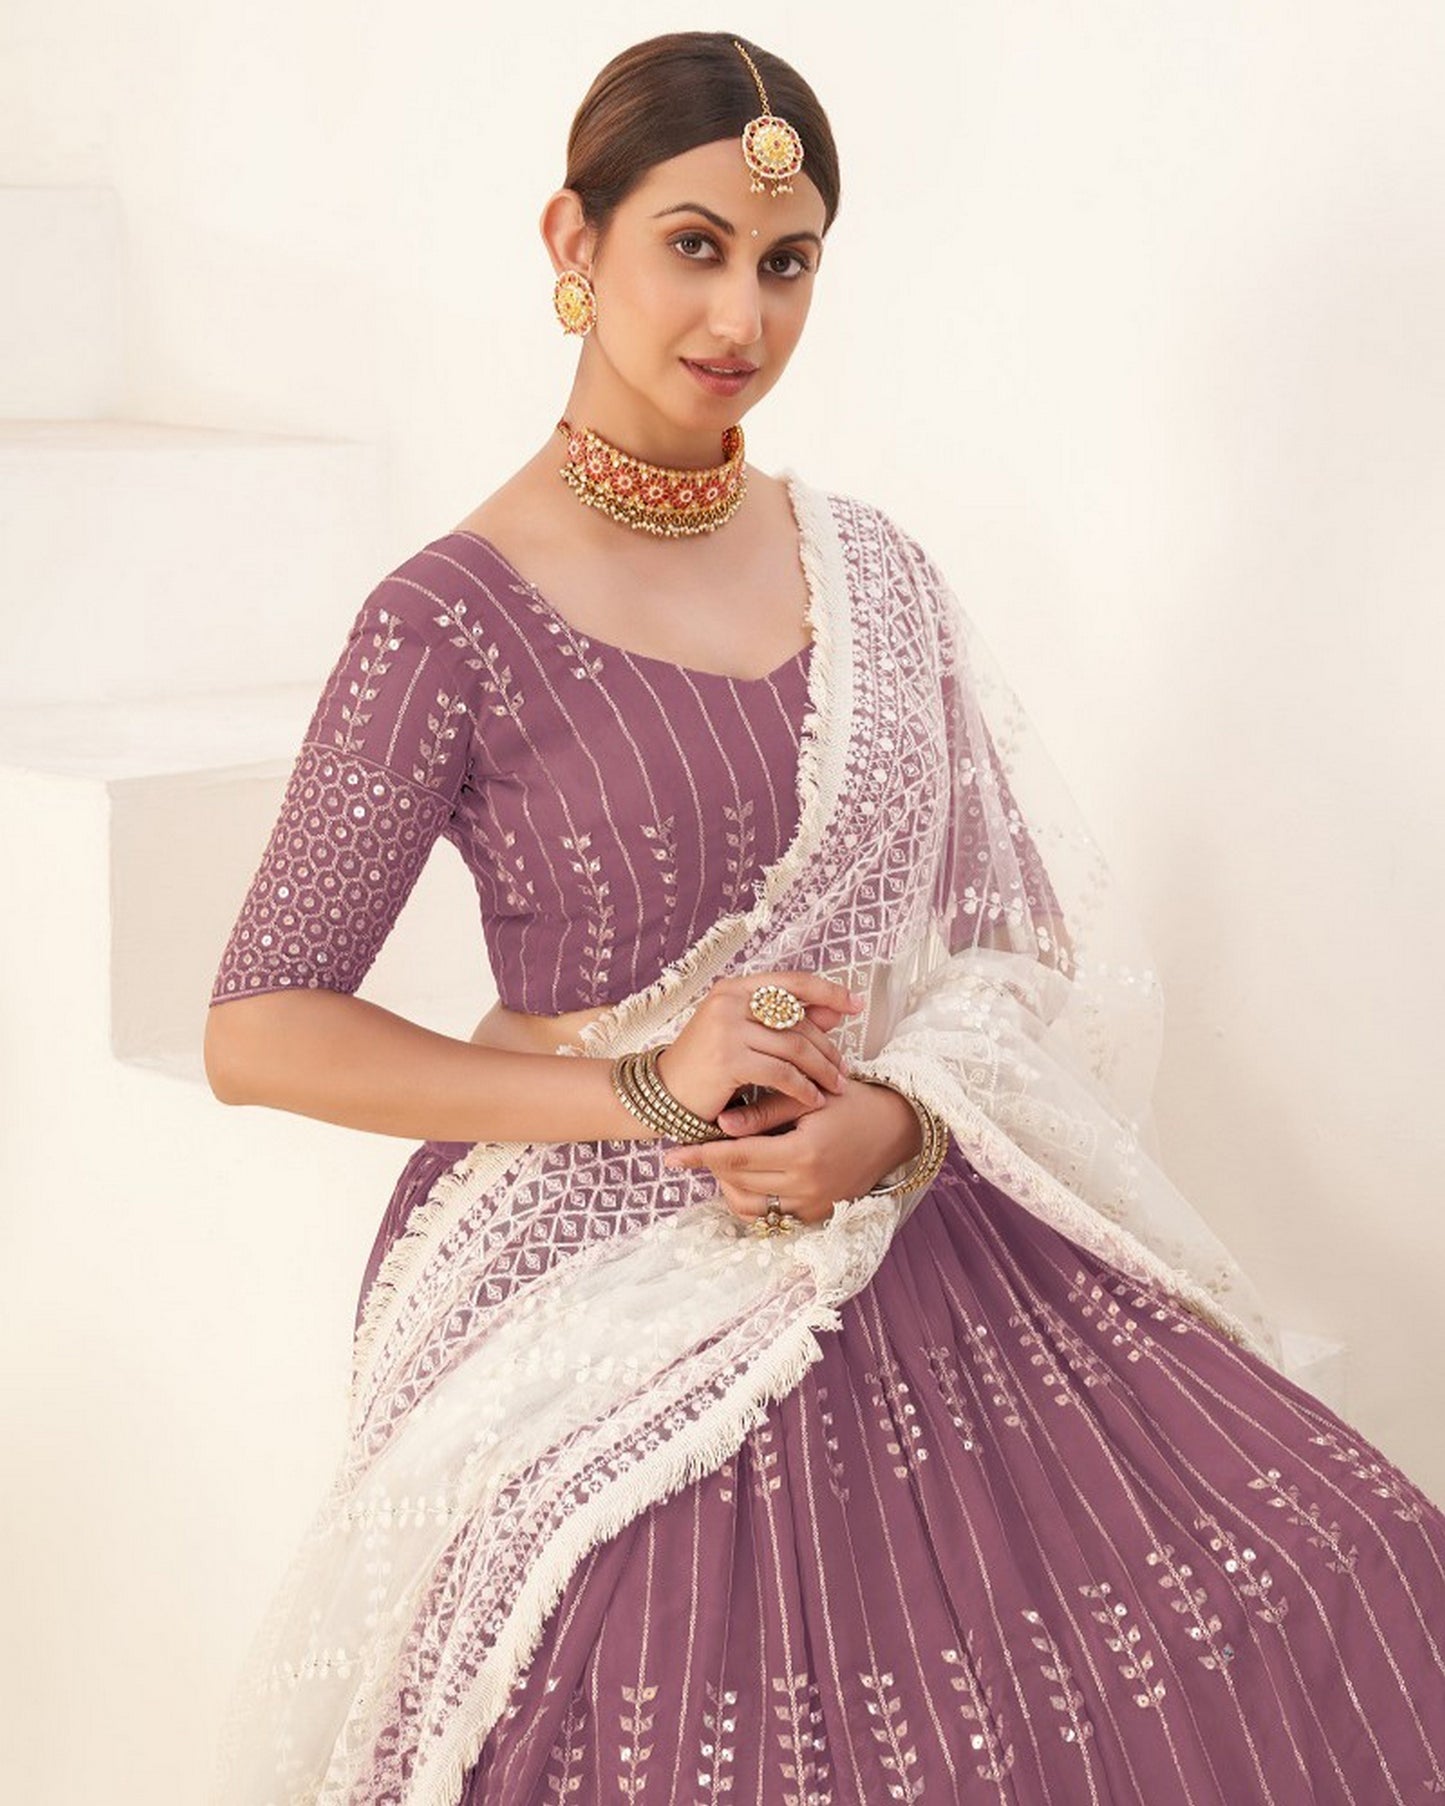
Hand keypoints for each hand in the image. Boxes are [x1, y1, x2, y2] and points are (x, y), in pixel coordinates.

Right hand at [653, 970, 864, 1125]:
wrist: (664, 1093)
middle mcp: (729, 1001)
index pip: (792, 982)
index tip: (856, 1004)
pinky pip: (781, 1073)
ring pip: (794, 1047)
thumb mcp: (744, 1035)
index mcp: (734, 988)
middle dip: (828, 1047)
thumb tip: (834, 1011)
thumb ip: (785, 1021)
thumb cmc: (706, 1066)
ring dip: (821, 1070)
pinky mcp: (728, 1058)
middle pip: (798, 1020)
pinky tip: (813, 1100)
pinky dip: (803, 1088)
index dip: (829, 991)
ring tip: (836, 1086)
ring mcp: (727, 1027)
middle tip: (844, 1069)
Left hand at [662, 1077, 923, 1229]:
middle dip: (712, 1166)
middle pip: (739, 1183)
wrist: (897, 1129)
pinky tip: (749, 1175)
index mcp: (803, 1153)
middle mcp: (808, 1187)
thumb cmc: (853, 1103)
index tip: (671, 1155)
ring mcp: (815, 1206)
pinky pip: (774, 1216)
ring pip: (752, 1207)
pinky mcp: (820, 1215)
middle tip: (696, 1147)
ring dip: (731, 1186)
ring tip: (723, 1161)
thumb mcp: (810, 1097)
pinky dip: (755, 1198)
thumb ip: (765, 1111)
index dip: (700, 1156)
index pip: (737, 1158)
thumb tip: (721, 1124)